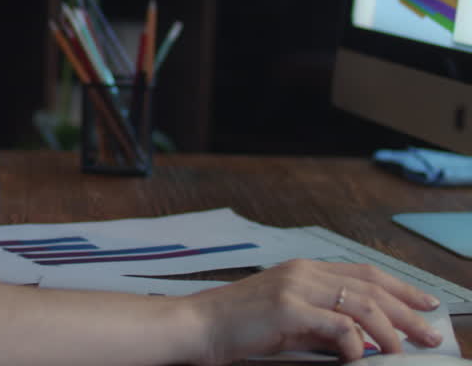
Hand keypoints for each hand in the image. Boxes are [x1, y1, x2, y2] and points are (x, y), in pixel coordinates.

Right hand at [185, 259, 442, 364]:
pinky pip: (339, 325)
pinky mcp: (288, 309)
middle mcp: (303, 272)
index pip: (364, 273)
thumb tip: (360, 338)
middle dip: (407, 311)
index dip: (400, 288)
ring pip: (362, 304)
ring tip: (403, 350)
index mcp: (303, 270)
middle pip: (371, 286)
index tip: (426, 305)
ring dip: (390, 330)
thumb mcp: (287, 319)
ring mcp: (295, 288)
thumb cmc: (238, 326)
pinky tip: (359, 357)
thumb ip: (321, 322)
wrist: (198, 325)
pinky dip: (356, 343)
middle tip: (430, 333)